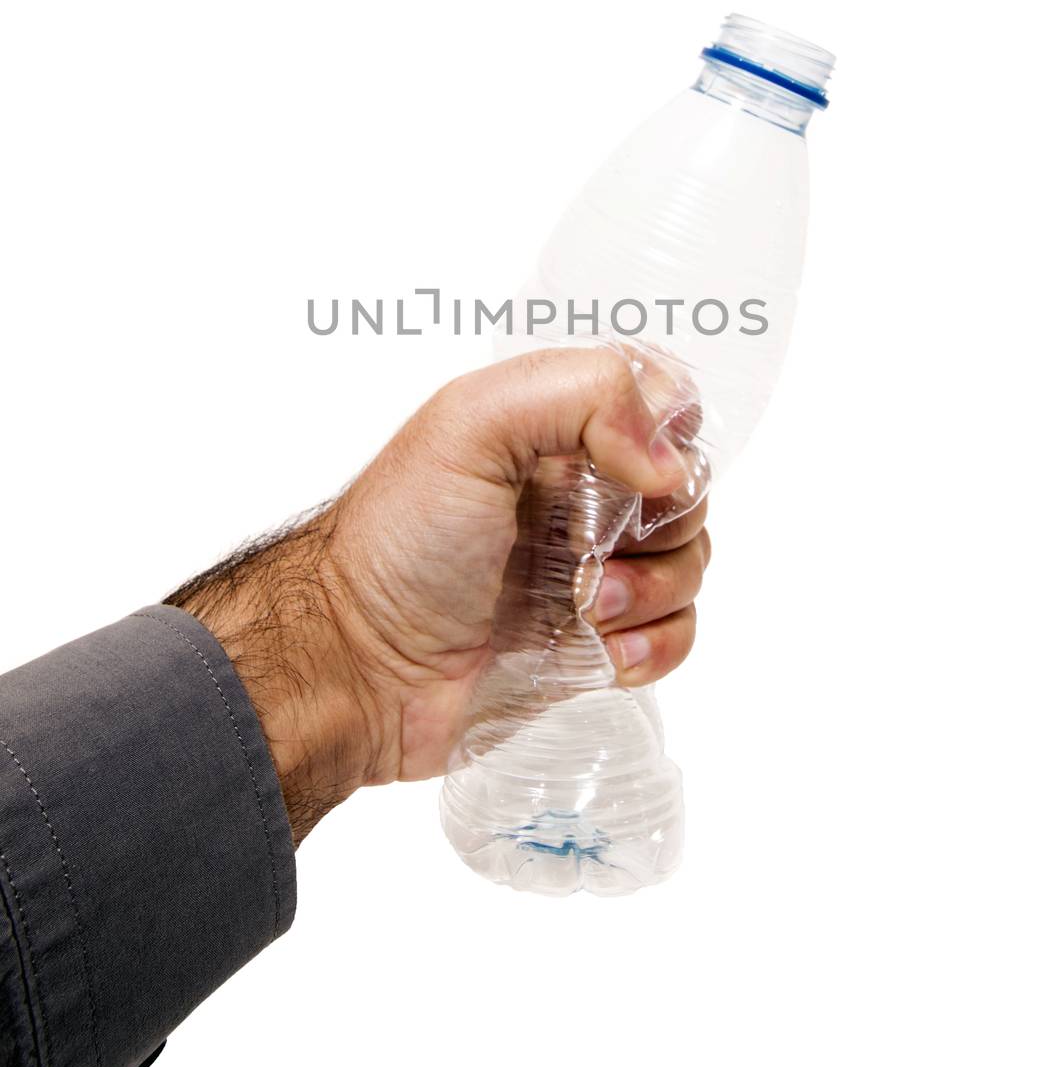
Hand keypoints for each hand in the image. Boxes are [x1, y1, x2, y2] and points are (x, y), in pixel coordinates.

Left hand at [171, 348, 709, 842]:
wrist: (357, 669)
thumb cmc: (400, 541)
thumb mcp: (470, 426)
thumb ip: (581, 397)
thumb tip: (667, 462)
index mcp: (552, 429)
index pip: (659, 399)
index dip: (668, 431)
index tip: (638, 468)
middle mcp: (578, 493)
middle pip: (685, 486)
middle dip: (660, 522)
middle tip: (589, 549)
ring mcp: (591, 569)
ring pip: (689, 561)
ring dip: (655, 588)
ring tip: (588, 608)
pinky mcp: (598, 643)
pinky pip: (676, 633)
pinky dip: (656, 643)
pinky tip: (604, 650)